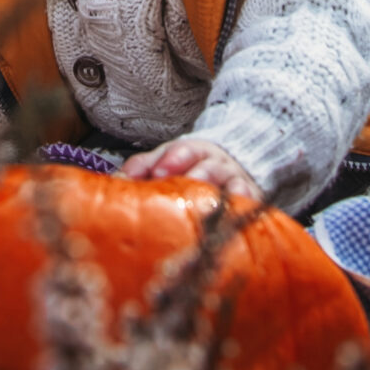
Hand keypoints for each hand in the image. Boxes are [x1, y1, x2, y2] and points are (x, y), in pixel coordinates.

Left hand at [121, 137, 263, 203]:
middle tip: (187, 185)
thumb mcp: (167, 160)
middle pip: (210, 168)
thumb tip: (117, 180)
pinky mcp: (251, 202)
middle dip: (197, 175)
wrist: (232, 165)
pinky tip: (237, 217)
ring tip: (210, 203)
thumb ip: (143, 167)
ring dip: (222, 194)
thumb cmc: (192, 167)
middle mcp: (219, 166)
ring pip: (232, 186)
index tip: (160, 171)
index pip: (185, 151)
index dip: (174, 160)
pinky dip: (245, 209)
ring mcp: (237, 183)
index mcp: (196, 153)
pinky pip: (251, 206)